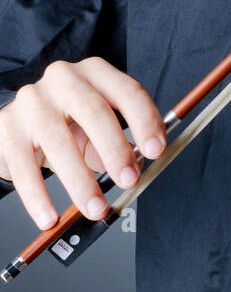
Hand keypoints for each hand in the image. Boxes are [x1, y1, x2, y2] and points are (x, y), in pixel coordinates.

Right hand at [0, 57, 165, 231]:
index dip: (145, 122)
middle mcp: (63, 79)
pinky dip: (37, 197)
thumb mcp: (97, 126)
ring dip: (81, 181)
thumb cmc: (68, 122)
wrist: (18, 121)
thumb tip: (135, 169)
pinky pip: (24, 166)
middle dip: (115, 150)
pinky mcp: (7, 127)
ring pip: (58, 142)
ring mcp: (32, 102)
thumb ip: (119, 143)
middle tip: (129, 180)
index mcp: (95, 74)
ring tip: (96, 208)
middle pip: (94, 112)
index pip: (127, 92)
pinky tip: (49, 217)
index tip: (155, 151)